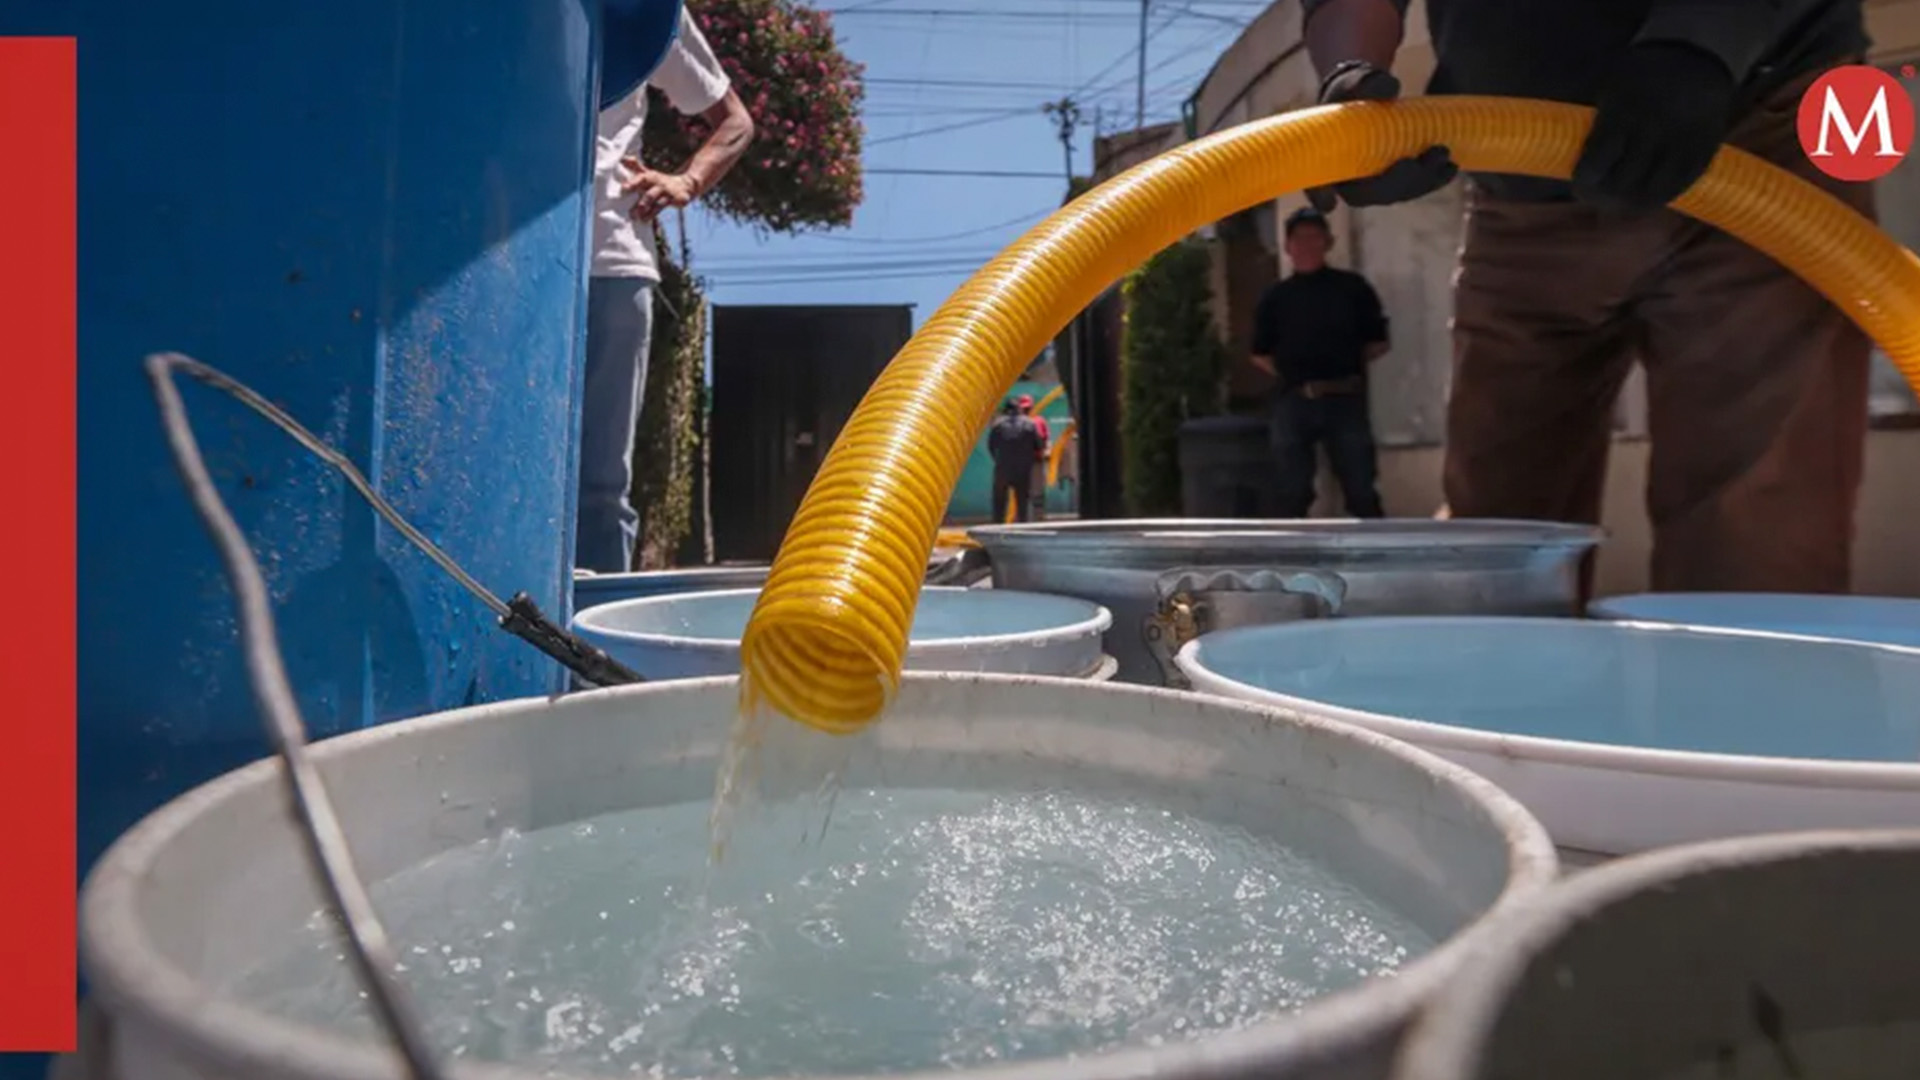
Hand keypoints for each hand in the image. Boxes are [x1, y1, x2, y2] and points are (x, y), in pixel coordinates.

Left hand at [621, 155, 698, 219]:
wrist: (685, 185)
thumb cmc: (661, 181)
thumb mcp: (649, 173)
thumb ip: (636, 167)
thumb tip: (623, 159)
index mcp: (652, 176)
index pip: (642, 178)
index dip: (634, 182)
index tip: (624, 188)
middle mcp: (660, 184)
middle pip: (650, 194)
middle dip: (641, 203)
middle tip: (630, 212)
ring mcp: (668, 193)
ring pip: (657, 203)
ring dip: (647, 211)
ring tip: (638, 218)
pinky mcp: (677, 200)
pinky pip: (663, 208)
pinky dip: (653, 214)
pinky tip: (645, 220)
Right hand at [1306, 61, 1457, 213]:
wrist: (1366, 96)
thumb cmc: (1352, 91)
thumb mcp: (1356, 81)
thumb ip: (1367, 82)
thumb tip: (1391, 89)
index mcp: (1325, 157)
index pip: (1316, 182)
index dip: (1320, 194)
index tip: (1329, 202)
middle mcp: (1345, 178)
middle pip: (1367, 194)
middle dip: (1399, 182)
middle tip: (1425, 159)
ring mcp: (1371, 184)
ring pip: (1394, 194)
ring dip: (1421, 183)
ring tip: (1446, 162)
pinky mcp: (1393, 181)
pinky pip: (1410, 188)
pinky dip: (1431, 181)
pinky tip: (1449, 169)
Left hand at [1572, 42, 1736, 213]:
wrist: (1695, 57)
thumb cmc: (1637, 78)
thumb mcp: (1607, 88)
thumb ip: (1590, 125)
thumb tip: (1562, 161)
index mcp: (1622, 114)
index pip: (1596, 165)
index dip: (1584, 182)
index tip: (1580, 183)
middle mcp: (1653, 131)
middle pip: (1622, 185)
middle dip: (1603, 197)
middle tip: (1594, 196)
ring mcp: (1681, 144)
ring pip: (1652, 194)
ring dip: (1630, 205)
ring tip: (1618, 203)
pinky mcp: (1703, 151)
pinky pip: (1679, 188)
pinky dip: (1659, 198)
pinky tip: (1645, 197)